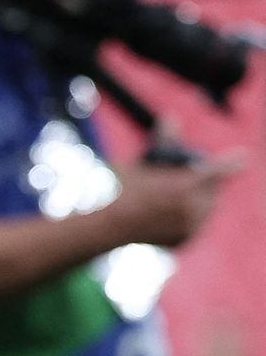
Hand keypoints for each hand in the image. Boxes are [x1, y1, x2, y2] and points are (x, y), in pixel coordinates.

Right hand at [103, 151, 243, 247]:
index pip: (217, 170)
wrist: (112, 224)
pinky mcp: (188, 238)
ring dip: (196, 200)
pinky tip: (166, 215)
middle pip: (212, 190)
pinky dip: (187, 218)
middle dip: (203, 183)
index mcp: (186, 184)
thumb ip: (162, 142)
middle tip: (180, 181)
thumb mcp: (141, 162)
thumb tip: (171, 117)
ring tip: (170, 199)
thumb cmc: (124, 188)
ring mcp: (192, 225)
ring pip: (205, 207)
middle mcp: (194, 206)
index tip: (244, 156)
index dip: (232, 162)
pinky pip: (196, 224)